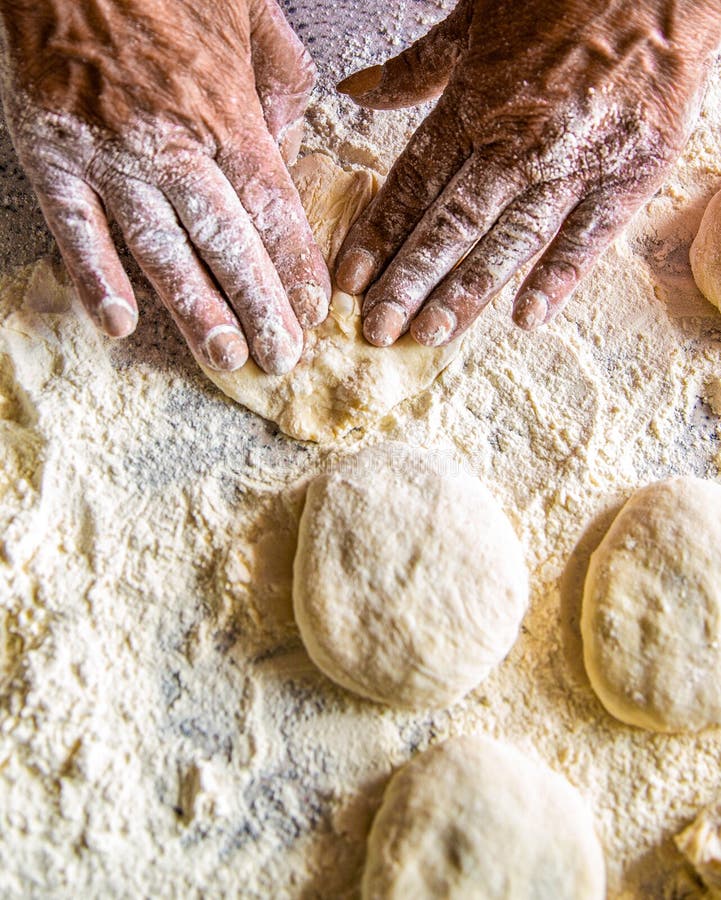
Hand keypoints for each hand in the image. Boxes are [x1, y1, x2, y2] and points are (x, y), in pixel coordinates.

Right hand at [0, 0, 330, 373]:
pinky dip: (95, 278)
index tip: (314, 313)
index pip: (272, 208)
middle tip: (281, 359)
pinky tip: (118, 325)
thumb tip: (288, 151)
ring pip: (161, 248)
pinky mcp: (54, 156)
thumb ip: (284, 87)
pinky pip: (76, 229)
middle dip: (258, 307)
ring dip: (195, 310)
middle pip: (227, 242)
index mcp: (228, 114)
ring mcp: (111, 155)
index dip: (295, 266)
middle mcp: (173, 144)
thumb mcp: (253, 15)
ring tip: (225, 358)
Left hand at [336, 0, 720, 347]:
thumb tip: (358, 90)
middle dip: (409, 281)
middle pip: (451, 223)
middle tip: (377, 330)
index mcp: (475, 103)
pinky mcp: (630, 171)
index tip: (352, 281)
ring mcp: (574, 160)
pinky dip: (559, 277)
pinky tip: (525, 318)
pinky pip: (589, 234)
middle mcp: (518, 140)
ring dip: (465, 292)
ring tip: (429, 335)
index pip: (414, 184)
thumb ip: (417, 67)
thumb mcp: (476, 16)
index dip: (379, 236)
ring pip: (508, 239)